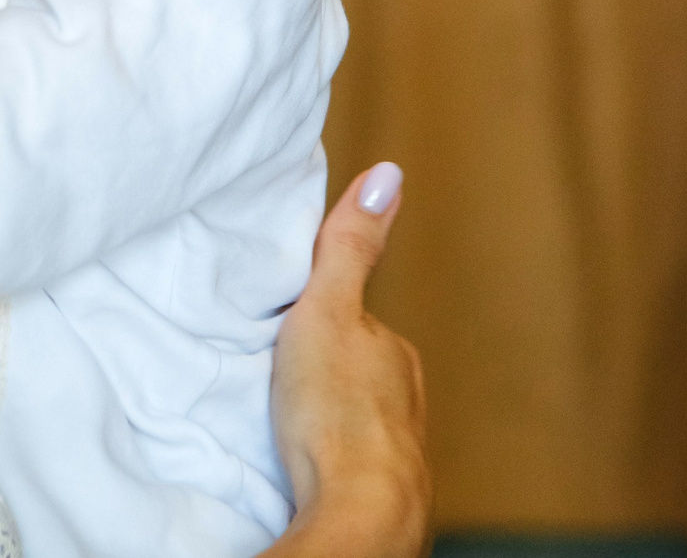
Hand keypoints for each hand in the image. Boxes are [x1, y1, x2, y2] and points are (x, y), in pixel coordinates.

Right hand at [264, 162, 429, 556]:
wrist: (357, 512)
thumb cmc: (338, 410)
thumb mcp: (327, 311)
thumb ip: (349, 247)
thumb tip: (388, 174)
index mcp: (395, 353)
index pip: (356, 324)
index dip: (321, 322)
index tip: (290, 329)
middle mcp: (406, 398)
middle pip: (357, 372)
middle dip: (325, 372)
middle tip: (280, 377)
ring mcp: (397, 448)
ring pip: (356, 419)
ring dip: (327, 418)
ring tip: (287, 423)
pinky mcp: (381, 492)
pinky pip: (349, 462)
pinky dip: (329, 458)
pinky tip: (305, 466)